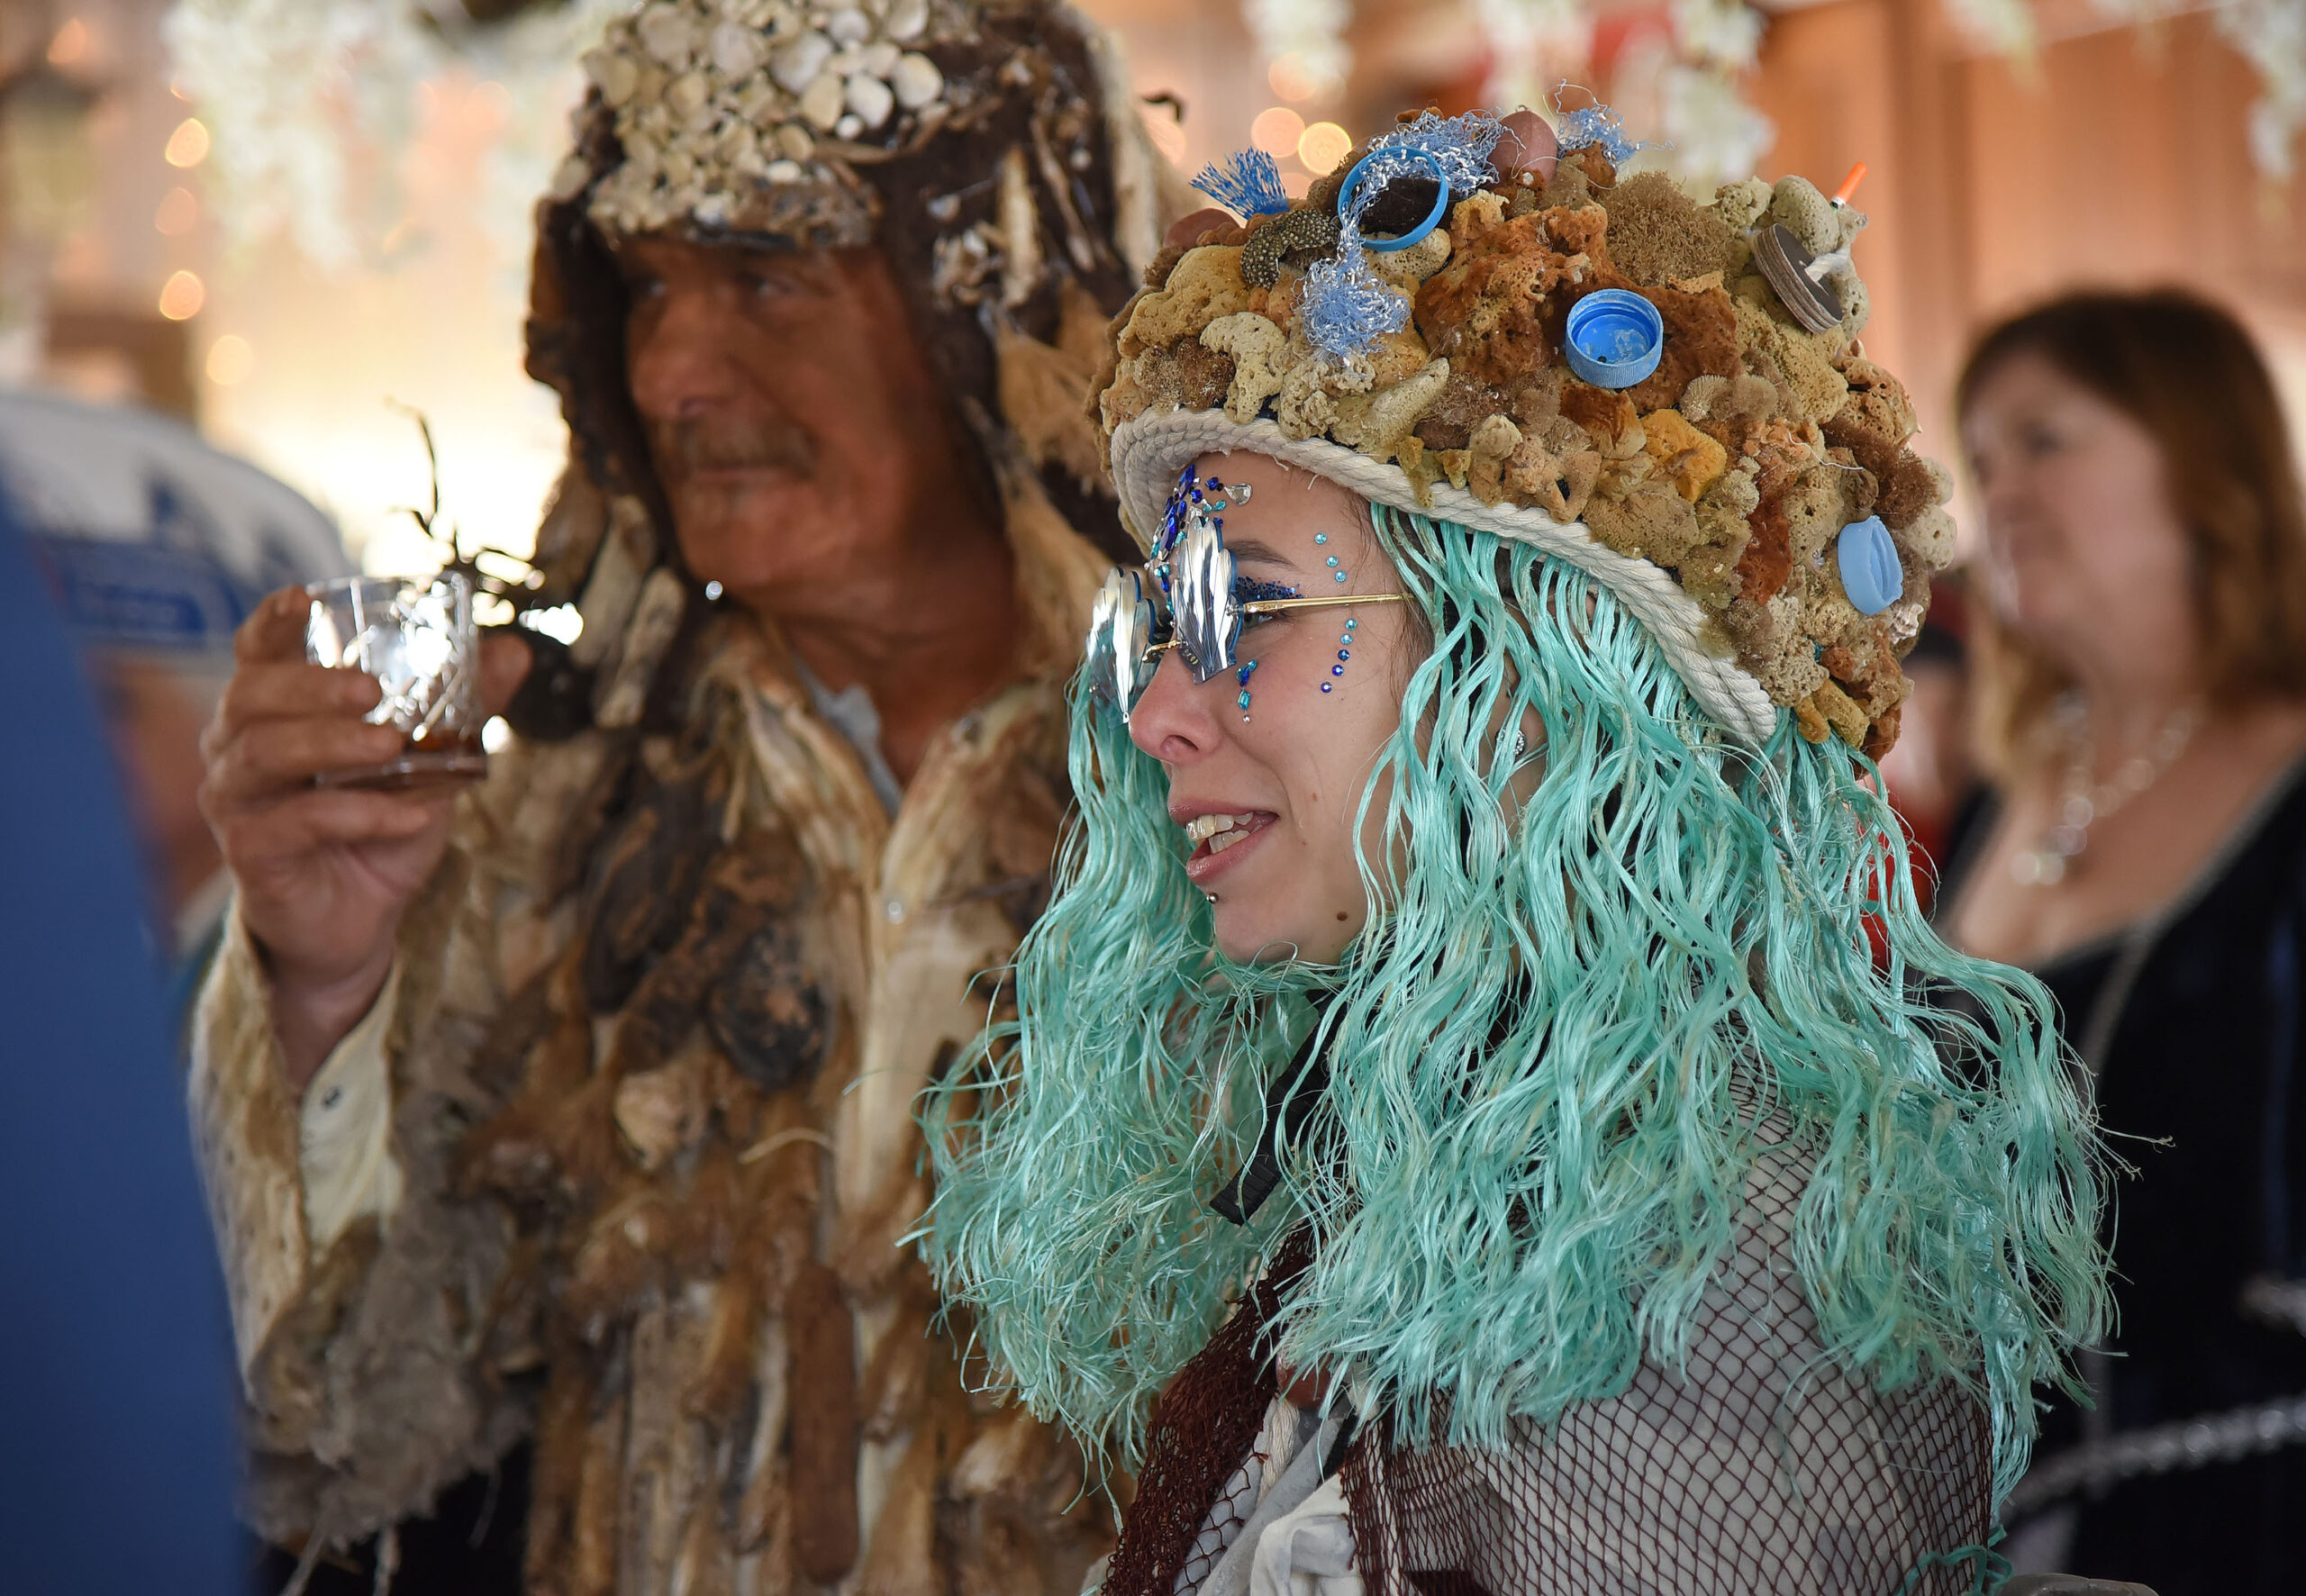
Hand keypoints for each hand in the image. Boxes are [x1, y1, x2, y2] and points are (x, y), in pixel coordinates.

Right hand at [198, 588, 530, 1088]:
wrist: (359, 920)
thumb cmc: (378, 826)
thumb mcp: (432, 762)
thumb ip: (464, 706)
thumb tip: (515, 649)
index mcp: (273, 713)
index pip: (256, 654)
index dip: (272, 623)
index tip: (304, 599)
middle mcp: (239, 749)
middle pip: (251, 697)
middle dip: (311, 684)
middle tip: (371, 688)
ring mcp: (238, 803)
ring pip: (264, 755)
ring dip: (331, 744)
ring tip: (391, 745)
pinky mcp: (252, 855)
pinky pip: (293, 825)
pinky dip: (354, 815)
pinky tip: (405, 818)